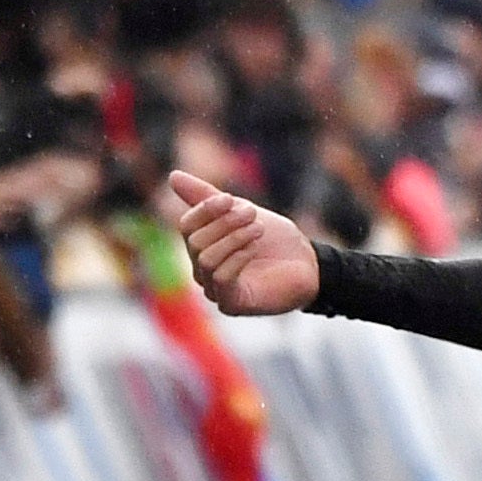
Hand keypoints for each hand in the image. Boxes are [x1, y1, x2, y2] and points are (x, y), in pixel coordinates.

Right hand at [163, 169, 318, 315]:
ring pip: (206, 259)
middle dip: (225, 223)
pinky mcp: (232, 304)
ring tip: (259, 229)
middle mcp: (202, 272)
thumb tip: (173, 176)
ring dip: (234, 238)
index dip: (206, 209)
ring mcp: (215, 291)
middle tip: (252, 214)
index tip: (230, 199)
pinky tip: (255, 248)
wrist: (308, 264)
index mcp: (201, 248)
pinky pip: (220, 278)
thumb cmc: (274, 240)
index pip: (187, 226)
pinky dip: (238, 257)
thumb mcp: (239, 210)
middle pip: (195, 242)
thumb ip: (206, 197)